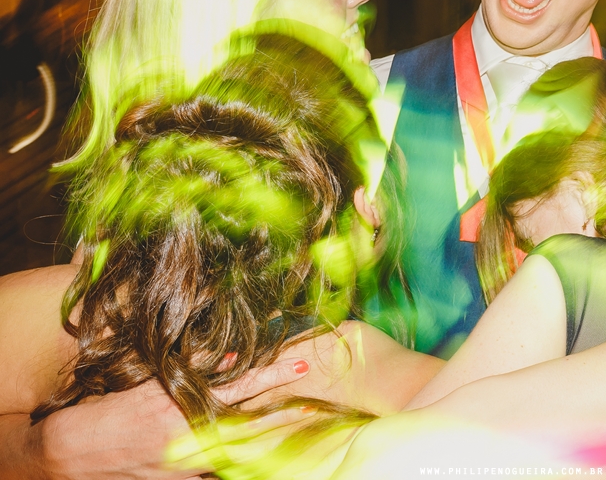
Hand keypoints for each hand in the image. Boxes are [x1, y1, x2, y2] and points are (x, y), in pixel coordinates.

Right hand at [37, 358, 309, 479]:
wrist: (70, 453)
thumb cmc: (107, 410)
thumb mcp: (150, 382)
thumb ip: (193, 371)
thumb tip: (233, 357)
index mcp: (184, 405)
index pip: (240, 386)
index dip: (273, 375)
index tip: (302, 365)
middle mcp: (191, 435)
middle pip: (251, 423)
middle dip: (285, 412)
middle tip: (316, 401)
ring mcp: (187, 463)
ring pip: (240, 448)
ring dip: (269, 434)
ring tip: (300, 418)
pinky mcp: (180, 479)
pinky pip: (217, 466)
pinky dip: (239, 455)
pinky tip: (261, 449)